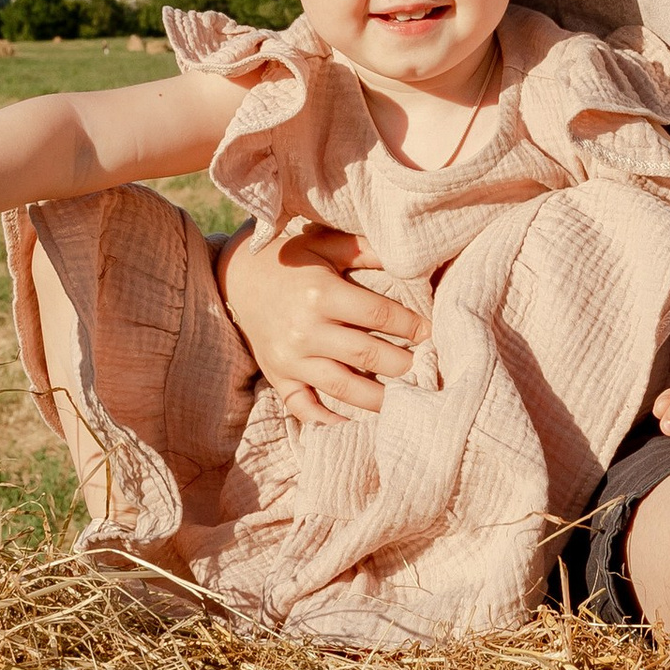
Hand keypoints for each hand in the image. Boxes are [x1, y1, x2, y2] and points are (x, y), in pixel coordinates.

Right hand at [217, 220, 424, 419]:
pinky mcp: (277, 375)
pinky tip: (349, 425)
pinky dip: (324, 420)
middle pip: (365, 354)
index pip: (378, 314)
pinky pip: (301, 406)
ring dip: (376, 398)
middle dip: (402, 363)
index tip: (432, 332)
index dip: (410, 325)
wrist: (236, 277)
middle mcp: (306, 329)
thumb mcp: (324, 244)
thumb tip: (407, 260)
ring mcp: (290, 357)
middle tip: (426, 368)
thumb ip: (363, 250)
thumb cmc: (288, 259)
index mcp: (321, 294)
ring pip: (341, 386)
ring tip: (404, 402)